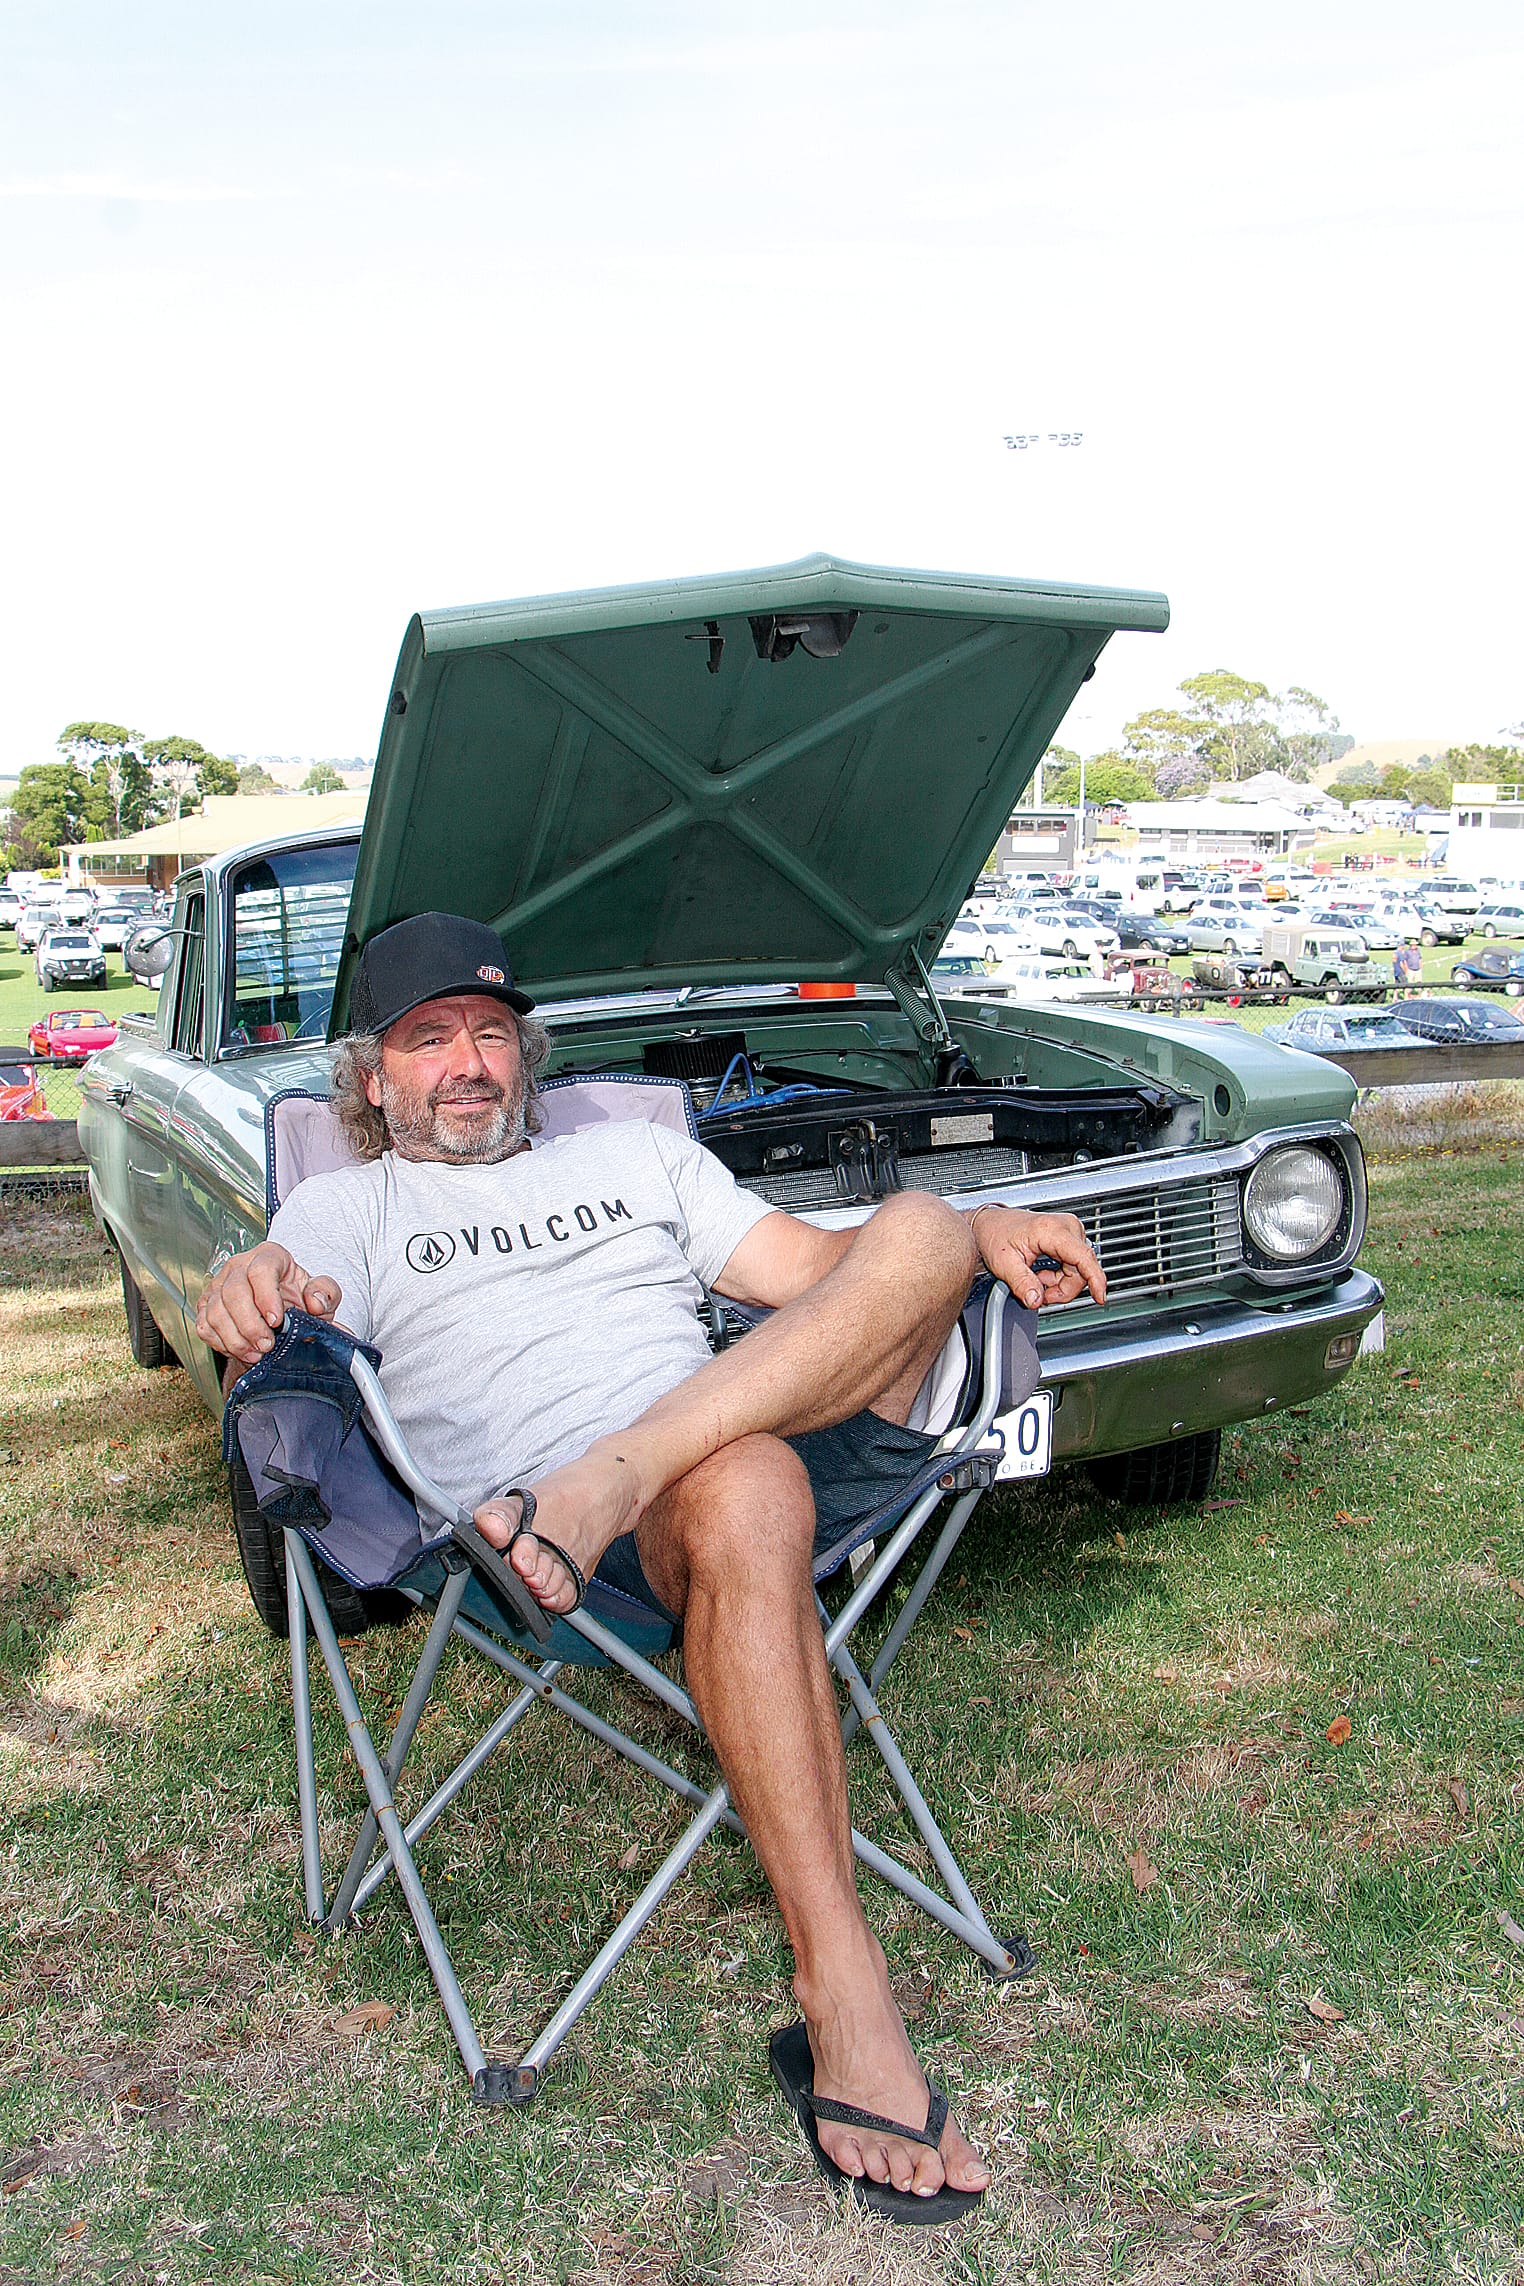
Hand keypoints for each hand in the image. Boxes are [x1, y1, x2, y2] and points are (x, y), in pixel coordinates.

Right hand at [194, 1241, 341, 1364]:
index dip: (267, 1297)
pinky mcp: (207, 1305)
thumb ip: (327, 1293)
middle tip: (266, 1345)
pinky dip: (220, 1343)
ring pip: (215, 1311)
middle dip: (250, 1325)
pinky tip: (240, 1350)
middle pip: (234, 1292)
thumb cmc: (299, 1298)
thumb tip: (315, 1302)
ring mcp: (219, 1285)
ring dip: (235, 1338)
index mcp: (269, 1256)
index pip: (261, 1270)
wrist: (282, 1313)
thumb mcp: (322, 1293)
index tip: (277, 1321)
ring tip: (255, 1353)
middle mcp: (239, 1266)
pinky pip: (204, 1325)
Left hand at [968, 1205, 1105, 1310]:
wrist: (991, 1224)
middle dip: (1063, 1289)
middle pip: (1081, 1270)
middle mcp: (1065, 1226)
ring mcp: (1069, 1230)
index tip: (1100, 1297)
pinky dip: (1060, 1276)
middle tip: (1040, 1294)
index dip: (1095, 1280)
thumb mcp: (1004, 1263)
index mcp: (1051, 1230)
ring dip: (1060, 1283)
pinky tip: (1043, 1274)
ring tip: (1037, 1280)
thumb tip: (1036, 1300)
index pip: (1083, 1257)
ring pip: (1079, 1270)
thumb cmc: (995, 1235)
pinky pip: (1075, 1265)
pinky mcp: (1069, 1237)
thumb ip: (1021, 1283)